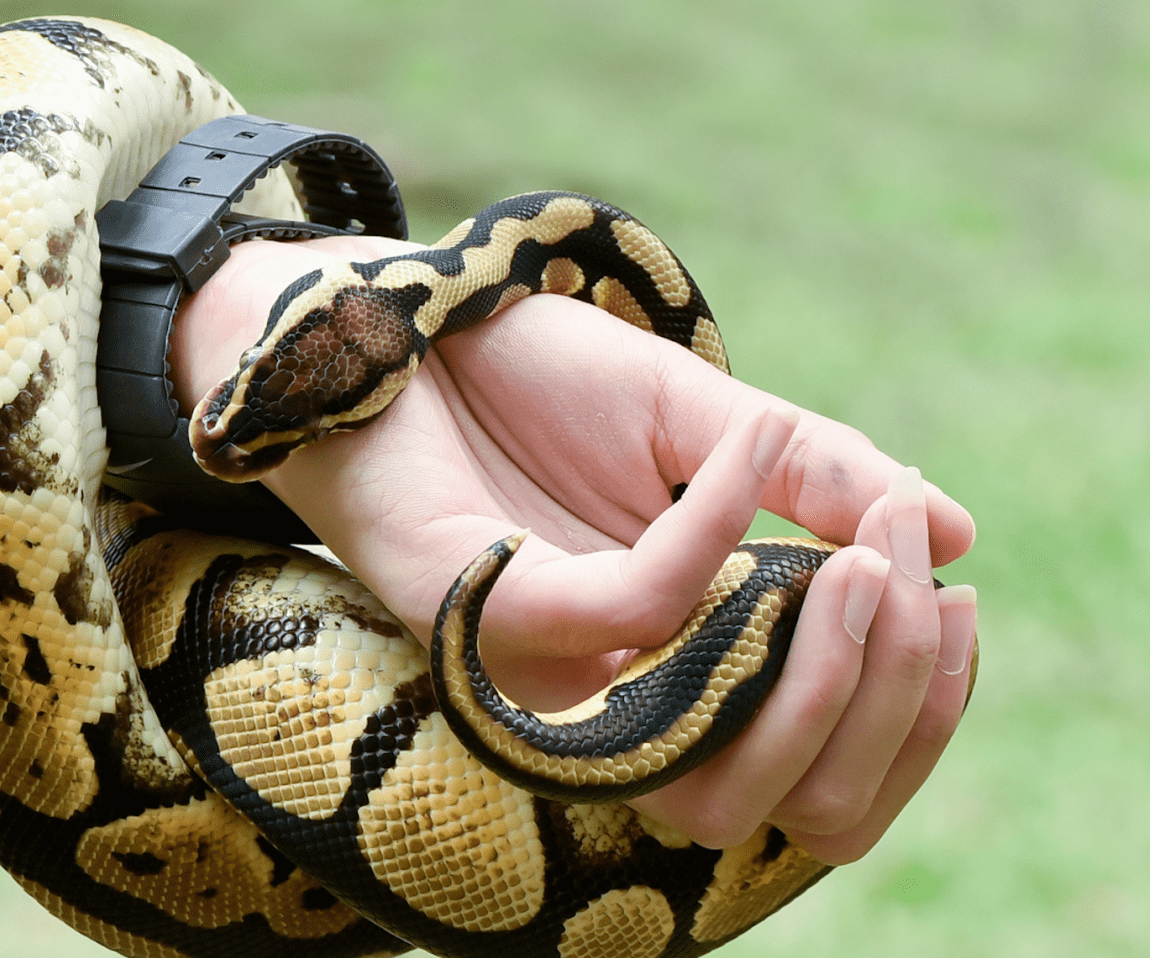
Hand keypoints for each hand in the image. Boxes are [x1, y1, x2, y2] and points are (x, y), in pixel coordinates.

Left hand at [172, 235, 977, 864]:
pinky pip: (637, 606)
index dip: (895, 692)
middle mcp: (604, 683)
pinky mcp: (489, 613)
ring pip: (713, 718)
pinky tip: (749, 445)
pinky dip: (716, 528)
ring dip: (814, 624)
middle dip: (873, 675)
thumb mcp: (705, 421)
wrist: (404, 322)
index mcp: (660, 653)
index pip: (796, 736)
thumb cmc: (536, 381)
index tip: (957, 591)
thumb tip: (952, 530)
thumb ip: (814, 480)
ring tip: (870, 522)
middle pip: (769, 766)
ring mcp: (544, 661)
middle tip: (922, 557)